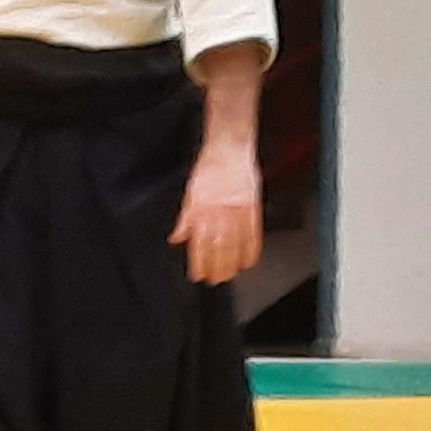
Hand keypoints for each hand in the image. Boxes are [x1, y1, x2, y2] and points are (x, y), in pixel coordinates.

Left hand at [170, 146, 262, 284]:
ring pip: (235, 245)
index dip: (199, 262)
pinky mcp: (253, 208)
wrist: (228, 150)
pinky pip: (253, 234)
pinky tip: (248, 261)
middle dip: (216, 268)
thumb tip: (178, 237)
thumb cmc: (209, 169)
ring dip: (232, 263)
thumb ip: (185, 219)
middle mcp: (219, 213)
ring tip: (230, 275)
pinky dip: (251, 250)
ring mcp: (237, 212)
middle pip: (218, 248)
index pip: (199, 244)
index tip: (198, 274)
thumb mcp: (190, 194)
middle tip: (215, 280)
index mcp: (201, 210)